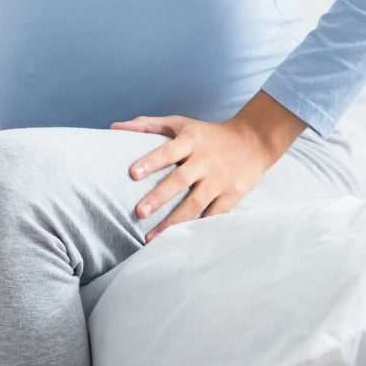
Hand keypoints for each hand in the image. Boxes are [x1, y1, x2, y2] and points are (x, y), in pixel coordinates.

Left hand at [109, 113, 281, 241]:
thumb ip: (147, 126)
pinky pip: (213, 216)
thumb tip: (113, 128)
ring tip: (150, 238)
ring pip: (195, 204)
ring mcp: (219, 180)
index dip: (151, 161)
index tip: (132, 173)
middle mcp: (205, 160)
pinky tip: (180, 241)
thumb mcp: (179, 123)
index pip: (168, 150)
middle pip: (180, 180)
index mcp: (191, 140)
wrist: (252, 141)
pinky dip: (198, 229)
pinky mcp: (232, 196)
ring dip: (173, 222)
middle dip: (159, 197)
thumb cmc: (205, 134)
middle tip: (138, 212)